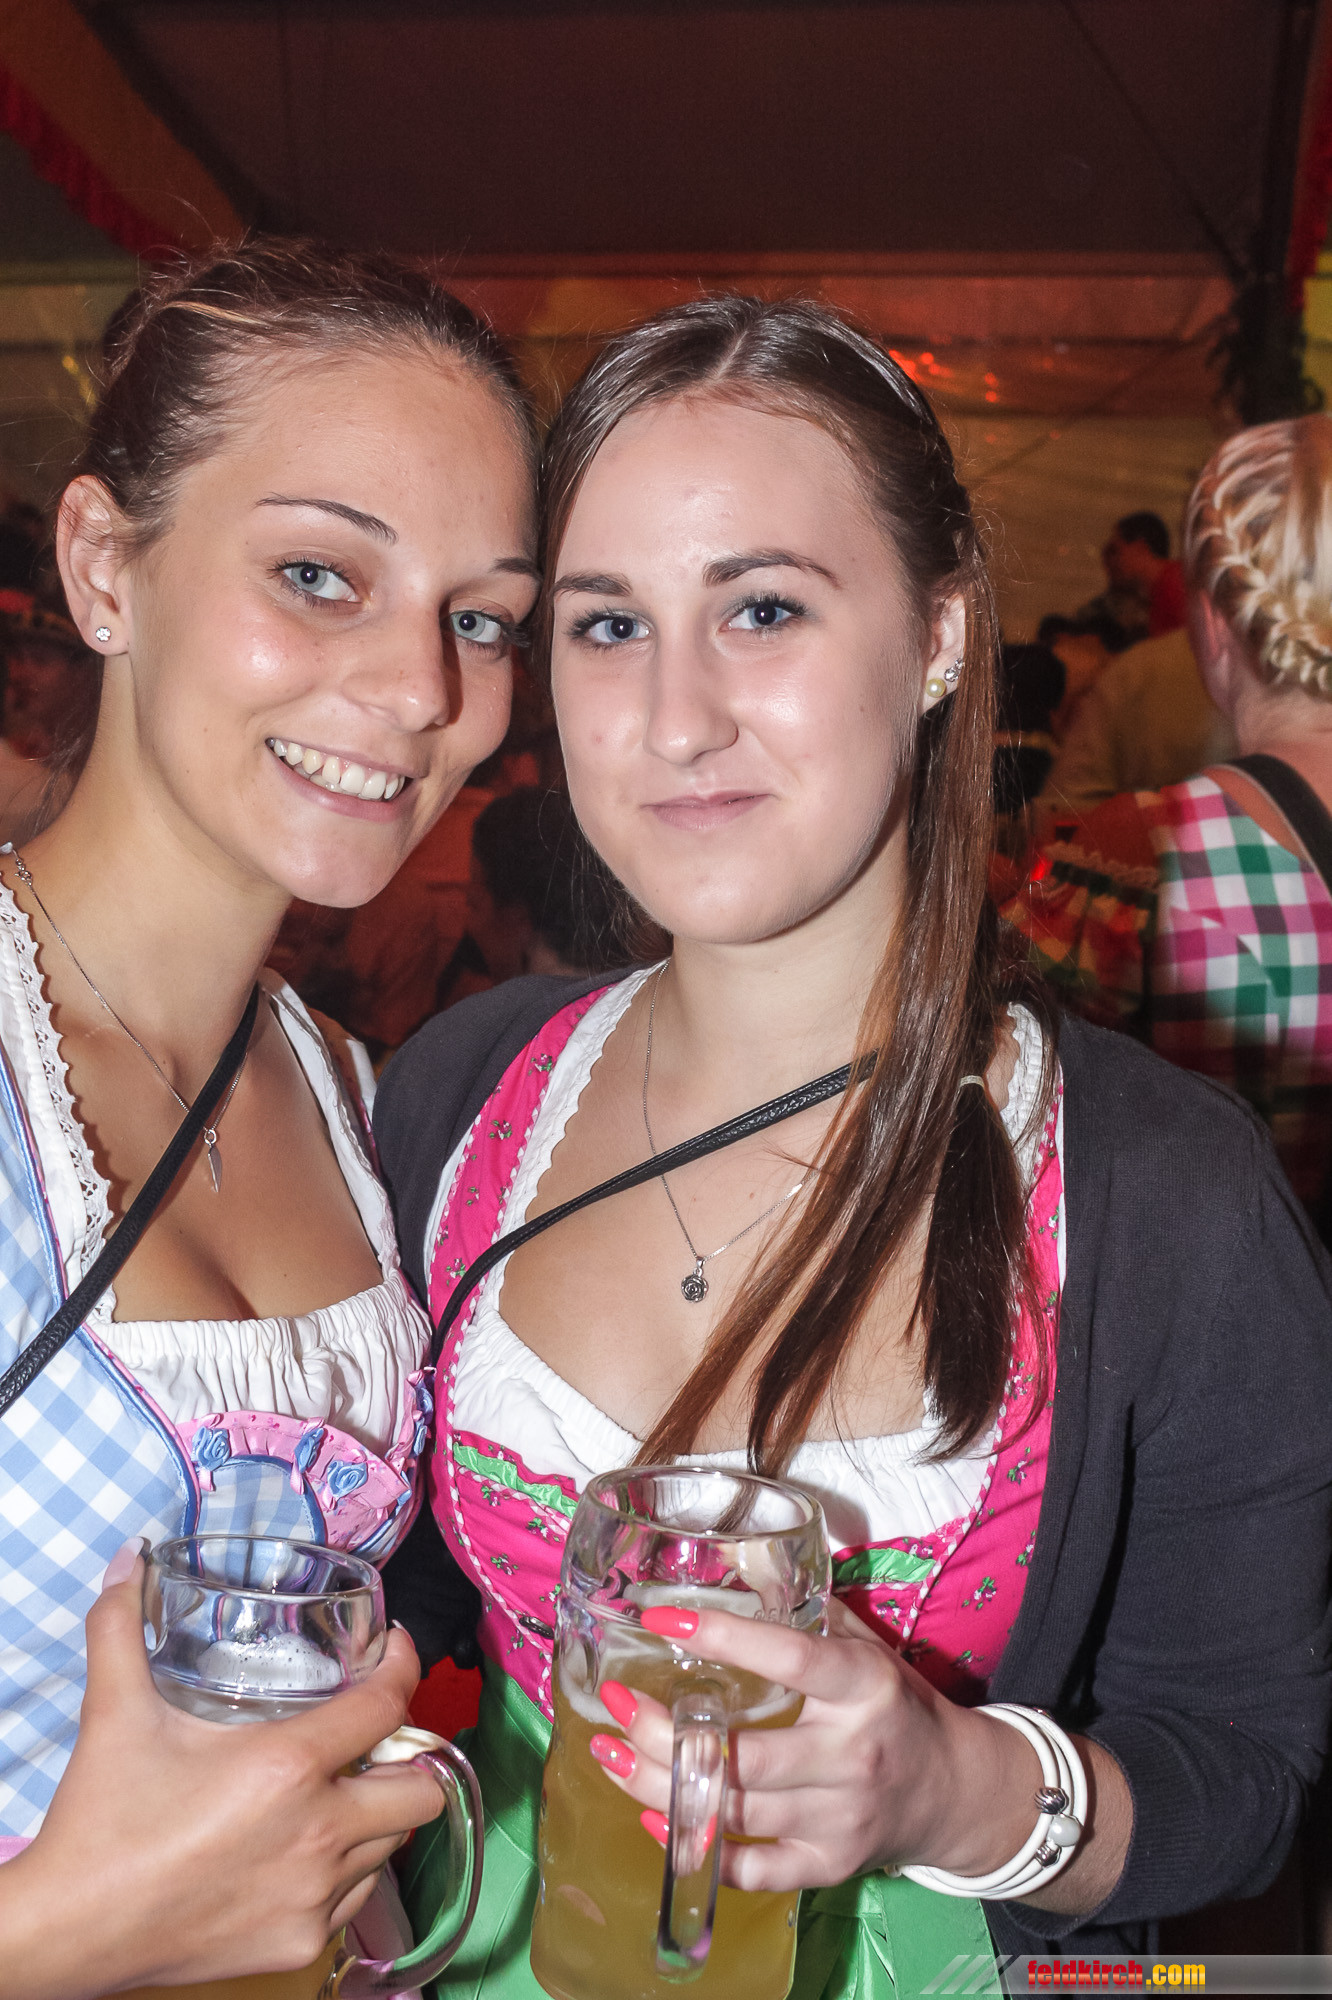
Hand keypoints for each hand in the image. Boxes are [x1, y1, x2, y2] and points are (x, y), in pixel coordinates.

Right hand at [0, 1541, 444, 1999]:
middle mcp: (318, 1834)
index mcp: (288, 1767)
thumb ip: (123, 1625)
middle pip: (422, 1791)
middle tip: (373, 1735)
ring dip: (378, 1812)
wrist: (69, 1931)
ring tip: (340, 1787)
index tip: (396, 1649)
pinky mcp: (299, 1944)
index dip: (404, 1666)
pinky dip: (348, 1868)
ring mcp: (314, 1897)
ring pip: (392, 1845)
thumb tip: (129, 1560)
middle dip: (410, 1757)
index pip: (388, 1706)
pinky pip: (357, 1898)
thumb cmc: (102, 1821)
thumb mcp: (115, 1712)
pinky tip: (308, 1847)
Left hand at [586, 1597, 1044, 1893]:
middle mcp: (852, 1755)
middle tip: (611, 1703)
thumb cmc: (894, 1705)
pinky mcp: (830, 1866)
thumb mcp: (865, 1648)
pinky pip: (752, 1870)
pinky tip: (654, 1817)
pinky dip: (697, 1848)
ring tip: (610, 1754)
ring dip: (660, 1786)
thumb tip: (735, 1556)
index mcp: (864, 1687)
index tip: (659, 1620)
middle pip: (744, 1756)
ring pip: (736, 1814)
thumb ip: (807, 1610)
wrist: (955, 1789)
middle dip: (662, 1733)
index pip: (789, 1659)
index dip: (722, 1638)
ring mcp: (841, 1818)